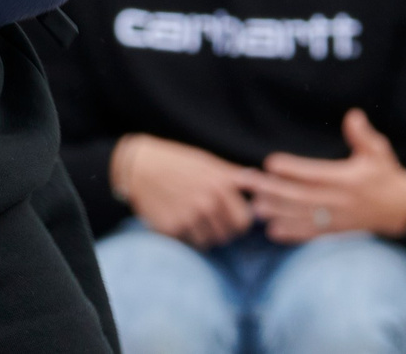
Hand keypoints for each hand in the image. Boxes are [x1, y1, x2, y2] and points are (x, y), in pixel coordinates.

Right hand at [112, 135, 252, 248]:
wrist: (141, 167)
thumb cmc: (179, 163)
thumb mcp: (210, 163)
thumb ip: (236, 177)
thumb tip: (263, 183)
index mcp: (221, 184)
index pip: (244, 222)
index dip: (239, 222)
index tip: (231, 218)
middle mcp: (207, 202)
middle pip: (227, 236)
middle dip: (223, 231)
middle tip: (211, 220)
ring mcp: (189, 217)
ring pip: (208, 243)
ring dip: (204, 235)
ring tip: (193, 218)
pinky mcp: (171, 229)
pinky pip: (188, 243)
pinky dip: (186, 236)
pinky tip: (178, 219)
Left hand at [245, 110, 405, 242]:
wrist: (401, 209)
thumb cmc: (386, 175)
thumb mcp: (379, 151)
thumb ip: (363, 135)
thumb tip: (352, 115)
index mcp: (348, 179)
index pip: (314, 174)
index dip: (292, 169)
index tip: (270, 163)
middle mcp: (339, 201)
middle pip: (299, 196)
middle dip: (270, 189)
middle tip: (245, 181)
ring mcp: (336, 219)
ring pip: (300, 216)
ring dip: (275, 211)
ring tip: (253, 205)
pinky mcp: (335, 231)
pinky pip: (309, 234)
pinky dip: (291, 233)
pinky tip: (272, 231)